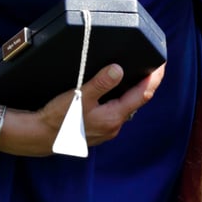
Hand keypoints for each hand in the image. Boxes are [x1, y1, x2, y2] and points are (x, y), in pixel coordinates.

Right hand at [0, 63, 166, 155]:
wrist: (39, 136)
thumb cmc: (58, 118)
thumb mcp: (79, 96)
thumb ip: (100, 83)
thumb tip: (119, 70)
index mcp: (114, 117)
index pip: (142, 94)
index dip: (154, 78)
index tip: (162, 65)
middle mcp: (113, 126)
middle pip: (136, 101)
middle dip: (145, 84)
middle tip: (152, 66)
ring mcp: (106, 130)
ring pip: (125, 107)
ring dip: (132, 92)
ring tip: (136, 75)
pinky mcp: (97, 130)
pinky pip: (115, 112)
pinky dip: (120, 99)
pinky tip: (114, 91)